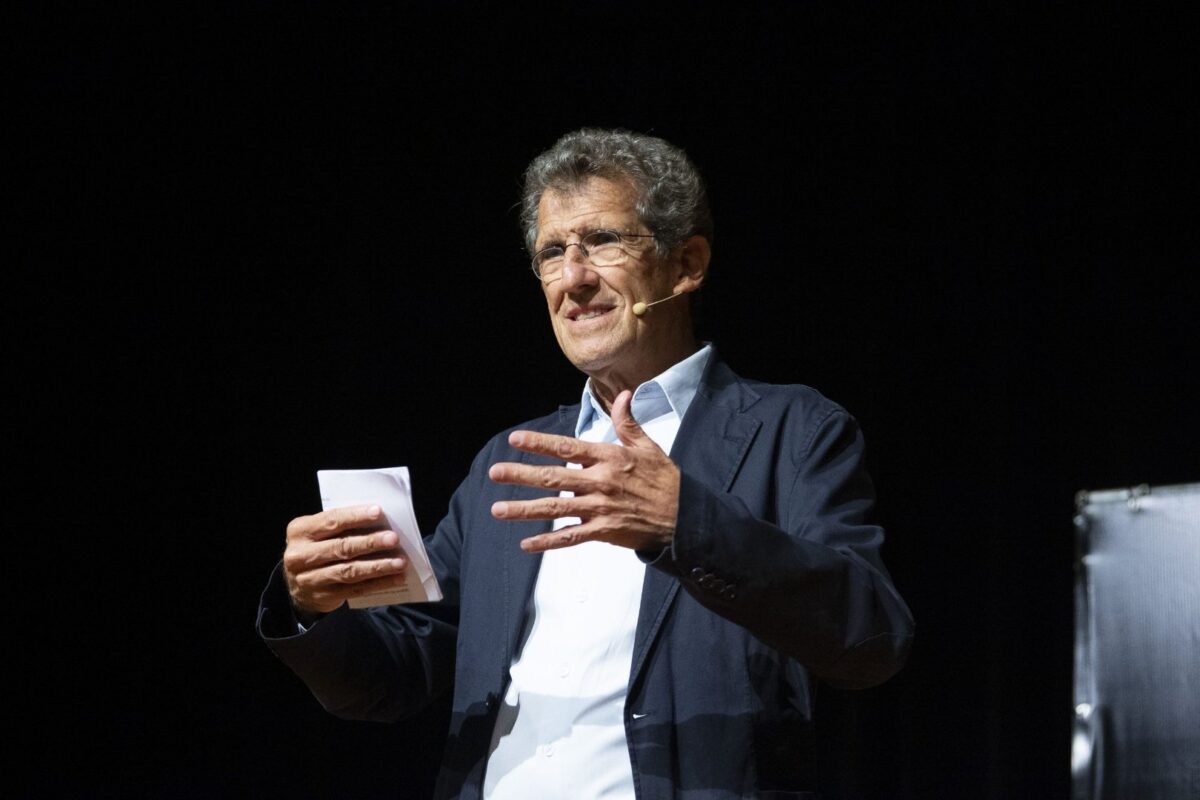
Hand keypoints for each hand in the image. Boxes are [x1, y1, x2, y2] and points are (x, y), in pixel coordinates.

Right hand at [282, 504, 406, 614]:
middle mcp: (300, 555)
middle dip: (370, 543)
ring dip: (378, 566)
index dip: (355, 516)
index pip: (331, 521)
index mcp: (300, 531)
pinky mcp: (323, 596)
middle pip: (341, 547)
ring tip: (400, 562)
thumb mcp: (319, 533)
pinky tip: (395, 579)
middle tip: (394, 539)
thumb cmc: (317, 548)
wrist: (297, 584)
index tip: (378, 512)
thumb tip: (379, 520)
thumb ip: (340, 525)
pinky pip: (355, 590)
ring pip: (349, 571)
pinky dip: (378, 583)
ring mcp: (310, 579)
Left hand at [488, 390, 679, 552]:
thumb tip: (624, 394)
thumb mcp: (648, 446)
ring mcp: (600, 508)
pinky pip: (570, 537)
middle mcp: (600, 482)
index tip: (515, 439)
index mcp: (608, 458)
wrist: (684, 517)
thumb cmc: (664, 480)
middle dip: (521, 475)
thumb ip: (629, 422)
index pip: (567, 447)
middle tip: (495, 473)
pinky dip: (548, 541)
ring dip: (525, 509)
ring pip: (555, 508)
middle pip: (553, 477)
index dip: (539, 443)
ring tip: (498, 509)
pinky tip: (526, 543)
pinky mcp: (603, 530)